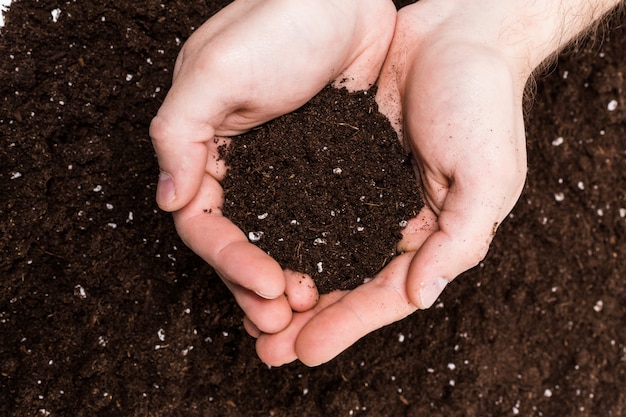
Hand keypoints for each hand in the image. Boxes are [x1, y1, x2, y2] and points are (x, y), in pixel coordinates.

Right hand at [149, 0, 396, 332]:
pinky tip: (339, 276)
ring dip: (290, 279)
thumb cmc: (277, 19)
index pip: (204, 223)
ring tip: (311, 312)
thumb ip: (180, 134)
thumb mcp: (215, 70)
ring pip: (281, 239)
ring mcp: (286, 169)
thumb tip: (168, 200)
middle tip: (284, 322)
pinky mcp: (327, 164)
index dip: (229, 261)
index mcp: (204, 148)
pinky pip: (322, 218)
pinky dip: (326, 250)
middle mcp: (241, 166)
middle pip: (241, 243)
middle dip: (257, 286)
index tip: (265, 285)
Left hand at [254, 0, 546, 365]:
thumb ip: (458, 239)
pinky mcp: (341, 163)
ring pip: (322, 253)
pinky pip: (308, 207)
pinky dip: (285, 234)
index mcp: (434, 234)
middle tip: (266, 349)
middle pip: (348, 284)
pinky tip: (256, 251)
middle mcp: (396, 222)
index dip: (347, 324)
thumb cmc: (482, 101)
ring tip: (251, 314)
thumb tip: (422, 296)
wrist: (458, 36)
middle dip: (309, 319)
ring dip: (289, 286)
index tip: (305, 350)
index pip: (387, 293)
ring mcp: (365, 194)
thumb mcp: (486, 175)